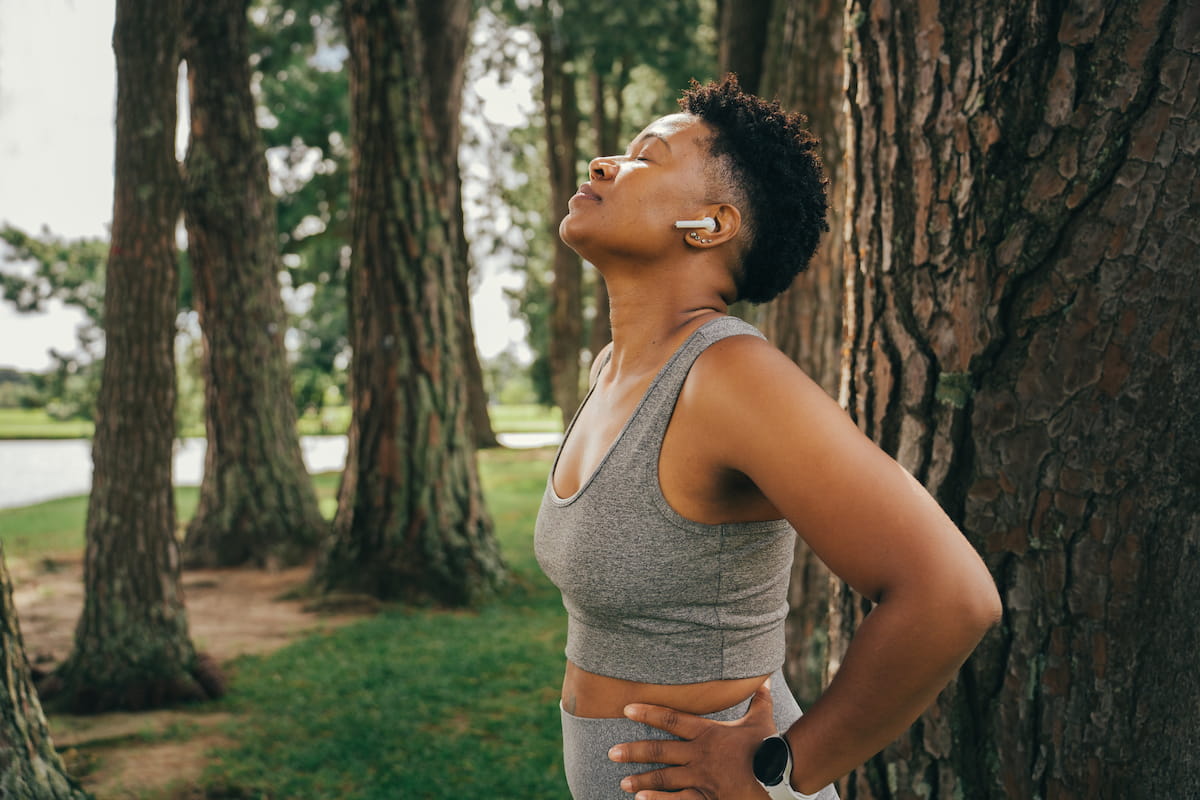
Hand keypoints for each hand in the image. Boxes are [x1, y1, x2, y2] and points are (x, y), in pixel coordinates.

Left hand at [608, 679, 775, 799]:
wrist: (780, 776)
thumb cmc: (769, 747)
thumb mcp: (761, 720)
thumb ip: (759, 699)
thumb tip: (765, 678)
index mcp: (707, 733)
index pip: (671, 719)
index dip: (648, 713)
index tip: (626, 710)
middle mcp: (699, 755)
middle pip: (660, 751)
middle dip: (634, 751)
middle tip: (612, 753)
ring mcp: (702, 779)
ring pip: (665, 778)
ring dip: (642, 780)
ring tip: (623, 782)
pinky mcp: (708, 798)